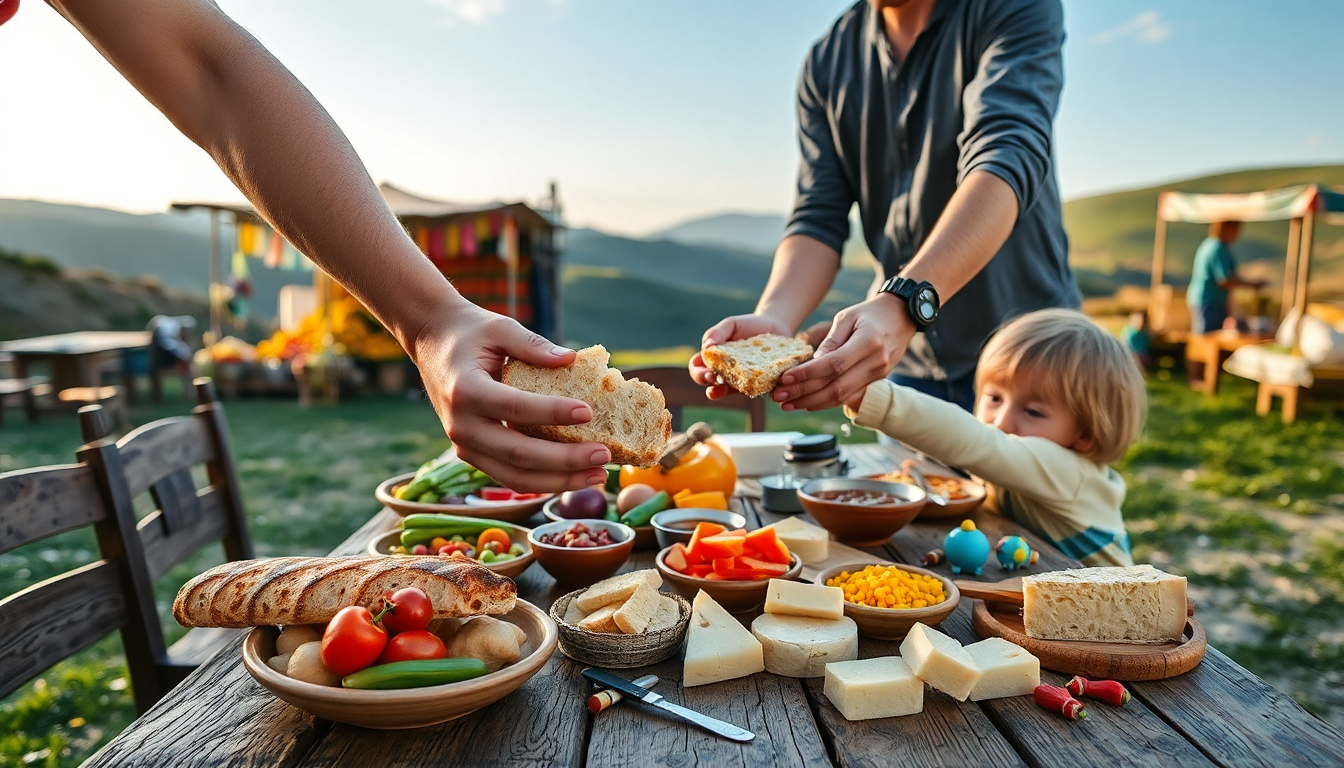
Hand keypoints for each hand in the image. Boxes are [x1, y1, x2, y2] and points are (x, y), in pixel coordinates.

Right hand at [409, 301, 610, 492]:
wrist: (432, 344)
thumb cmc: (470, 333)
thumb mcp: (500, 328)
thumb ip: (534, 344)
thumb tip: (572, 359)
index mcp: (465, 391)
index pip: (516, 407)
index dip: (553, 412)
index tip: (588, 412)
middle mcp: (461, 425)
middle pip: (519, 453)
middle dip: (565, 460)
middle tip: (603, 456)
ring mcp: (464, 446)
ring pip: (515, 476)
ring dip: (560, 480)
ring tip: (598, 475)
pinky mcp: (473, 455)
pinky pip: (510, 476)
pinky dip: (544, 482)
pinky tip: (576, 477)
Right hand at [688, 313, 790, 399]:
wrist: (776, 327)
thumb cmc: (749, 325)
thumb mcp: (732, 324)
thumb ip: (717, 332)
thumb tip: (706, 348)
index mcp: (713, 356)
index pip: (697, 368)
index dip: (698, 372)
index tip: (707, 370)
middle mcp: (722, 370)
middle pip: (706, 381)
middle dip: (705, 381)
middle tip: (713, 378)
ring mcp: (737, 379)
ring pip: (723, 390)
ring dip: (719, 391)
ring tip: (722, 388)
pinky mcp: (755, 383)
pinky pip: (748, 391)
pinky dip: (746, 390)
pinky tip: (749, 386)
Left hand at [773, 295, 915, 410]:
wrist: (902, 316)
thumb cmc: (870, 313)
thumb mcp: (847, 317)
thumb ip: (830, 341)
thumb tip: (811, 363)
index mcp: (868, 342)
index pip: (833, 365)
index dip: (807, 375)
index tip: (785, 378)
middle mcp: (875, 362)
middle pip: (836, 386)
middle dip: (804, 394)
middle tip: (779, 397)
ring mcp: (878, 374)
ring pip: (841, 396)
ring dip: (812, 402)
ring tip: (788, 403)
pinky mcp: (876, 381)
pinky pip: (848, 395)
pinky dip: (825, 401)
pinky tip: (806, 401)